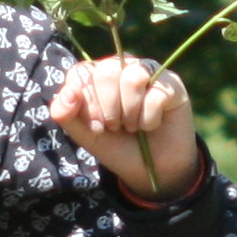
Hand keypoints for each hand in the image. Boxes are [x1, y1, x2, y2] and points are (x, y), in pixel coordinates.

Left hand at [50, 55, 201, 201]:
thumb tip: (68, 92)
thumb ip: (65, 113)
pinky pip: (155, 95)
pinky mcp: (171, 85)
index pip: (81, 73)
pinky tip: (151, 126)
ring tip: (133, 126)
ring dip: (130, 113)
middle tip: (115, 127)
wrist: (152, 170)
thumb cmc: (117, 146)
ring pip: (132, 78)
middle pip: (106, 71)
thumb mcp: (84, 134)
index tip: (95, 126)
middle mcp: (121, 67)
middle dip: (108, 108)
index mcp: (95, 75)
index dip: (85, 102)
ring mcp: (148, 73)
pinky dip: (149, 119)